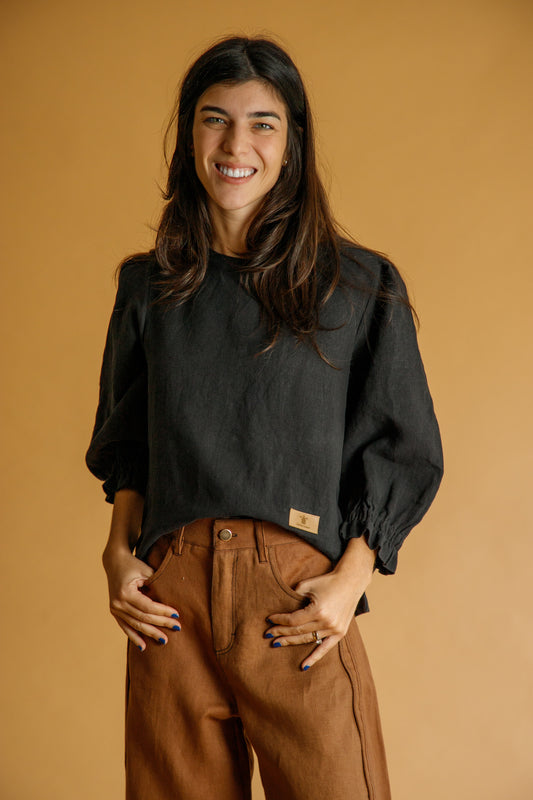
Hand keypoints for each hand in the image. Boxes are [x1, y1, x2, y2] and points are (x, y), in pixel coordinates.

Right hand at [103, 546, 179, 650]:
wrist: (114, 561)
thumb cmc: (133, 564)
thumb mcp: (145, 571)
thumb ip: (156, 586)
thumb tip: (169, 604)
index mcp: (125, 593)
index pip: (148, 606)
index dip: (162, 611)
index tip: (176, 615)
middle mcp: (118, 603)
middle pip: (143, 617)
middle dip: (161, 624)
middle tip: (177, 628)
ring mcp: (115, 609)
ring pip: (135, 624)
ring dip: (150, 633)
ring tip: (164, 640)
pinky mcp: (114, 611)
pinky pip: (125, 627)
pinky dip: (134, 637)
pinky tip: (143, 647)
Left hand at [265, 536, 374, 669]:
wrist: (351, 582)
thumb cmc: (327, 581)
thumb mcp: (308, 585)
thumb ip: (294, 596)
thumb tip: (281, 608)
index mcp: (318, 610)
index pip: (293, 620)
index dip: (279, 620)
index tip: (269, 619)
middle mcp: (326, 622)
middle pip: (298, 631)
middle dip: (281, 632)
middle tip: (268, 634)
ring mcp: (334, 629)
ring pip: (308, 640)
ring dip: (291, 642)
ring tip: (277, 643)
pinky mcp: (340, 633)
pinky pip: (325, 649)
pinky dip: (314, 658)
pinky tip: (303, 666)